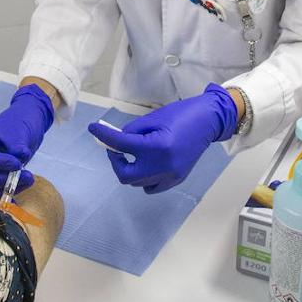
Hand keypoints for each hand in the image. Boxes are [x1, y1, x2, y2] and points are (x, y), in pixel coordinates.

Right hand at [0, 84, 54, 196]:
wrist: (27, 120)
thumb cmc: (20, 121)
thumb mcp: (19, 133)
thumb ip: (17, 149)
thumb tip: (19, 164)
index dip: (0, 164)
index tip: (17, 164)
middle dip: (7, 179)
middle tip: (29, 175)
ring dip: (11, 187)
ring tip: (30, 178)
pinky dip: (10, 192)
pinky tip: (21, 194)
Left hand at [87, 84, 237, 193]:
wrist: (207, 121)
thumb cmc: (180, 115)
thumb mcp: (153, 118)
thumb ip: (131, 131)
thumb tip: (115, 140)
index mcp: (157, 146)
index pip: (122, 145)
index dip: (104, 135)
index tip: (94, 128)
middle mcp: (163, 165)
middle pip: (125, 174)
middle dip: (115, 161)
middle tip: (115, 148)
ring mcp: (170, 176)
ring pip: (136, 182)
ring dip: (129, 168)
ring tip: (132, 154)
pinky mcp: (176, 180)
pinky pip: (151, 187)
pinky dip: (143, 178)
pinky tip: (146, 165)